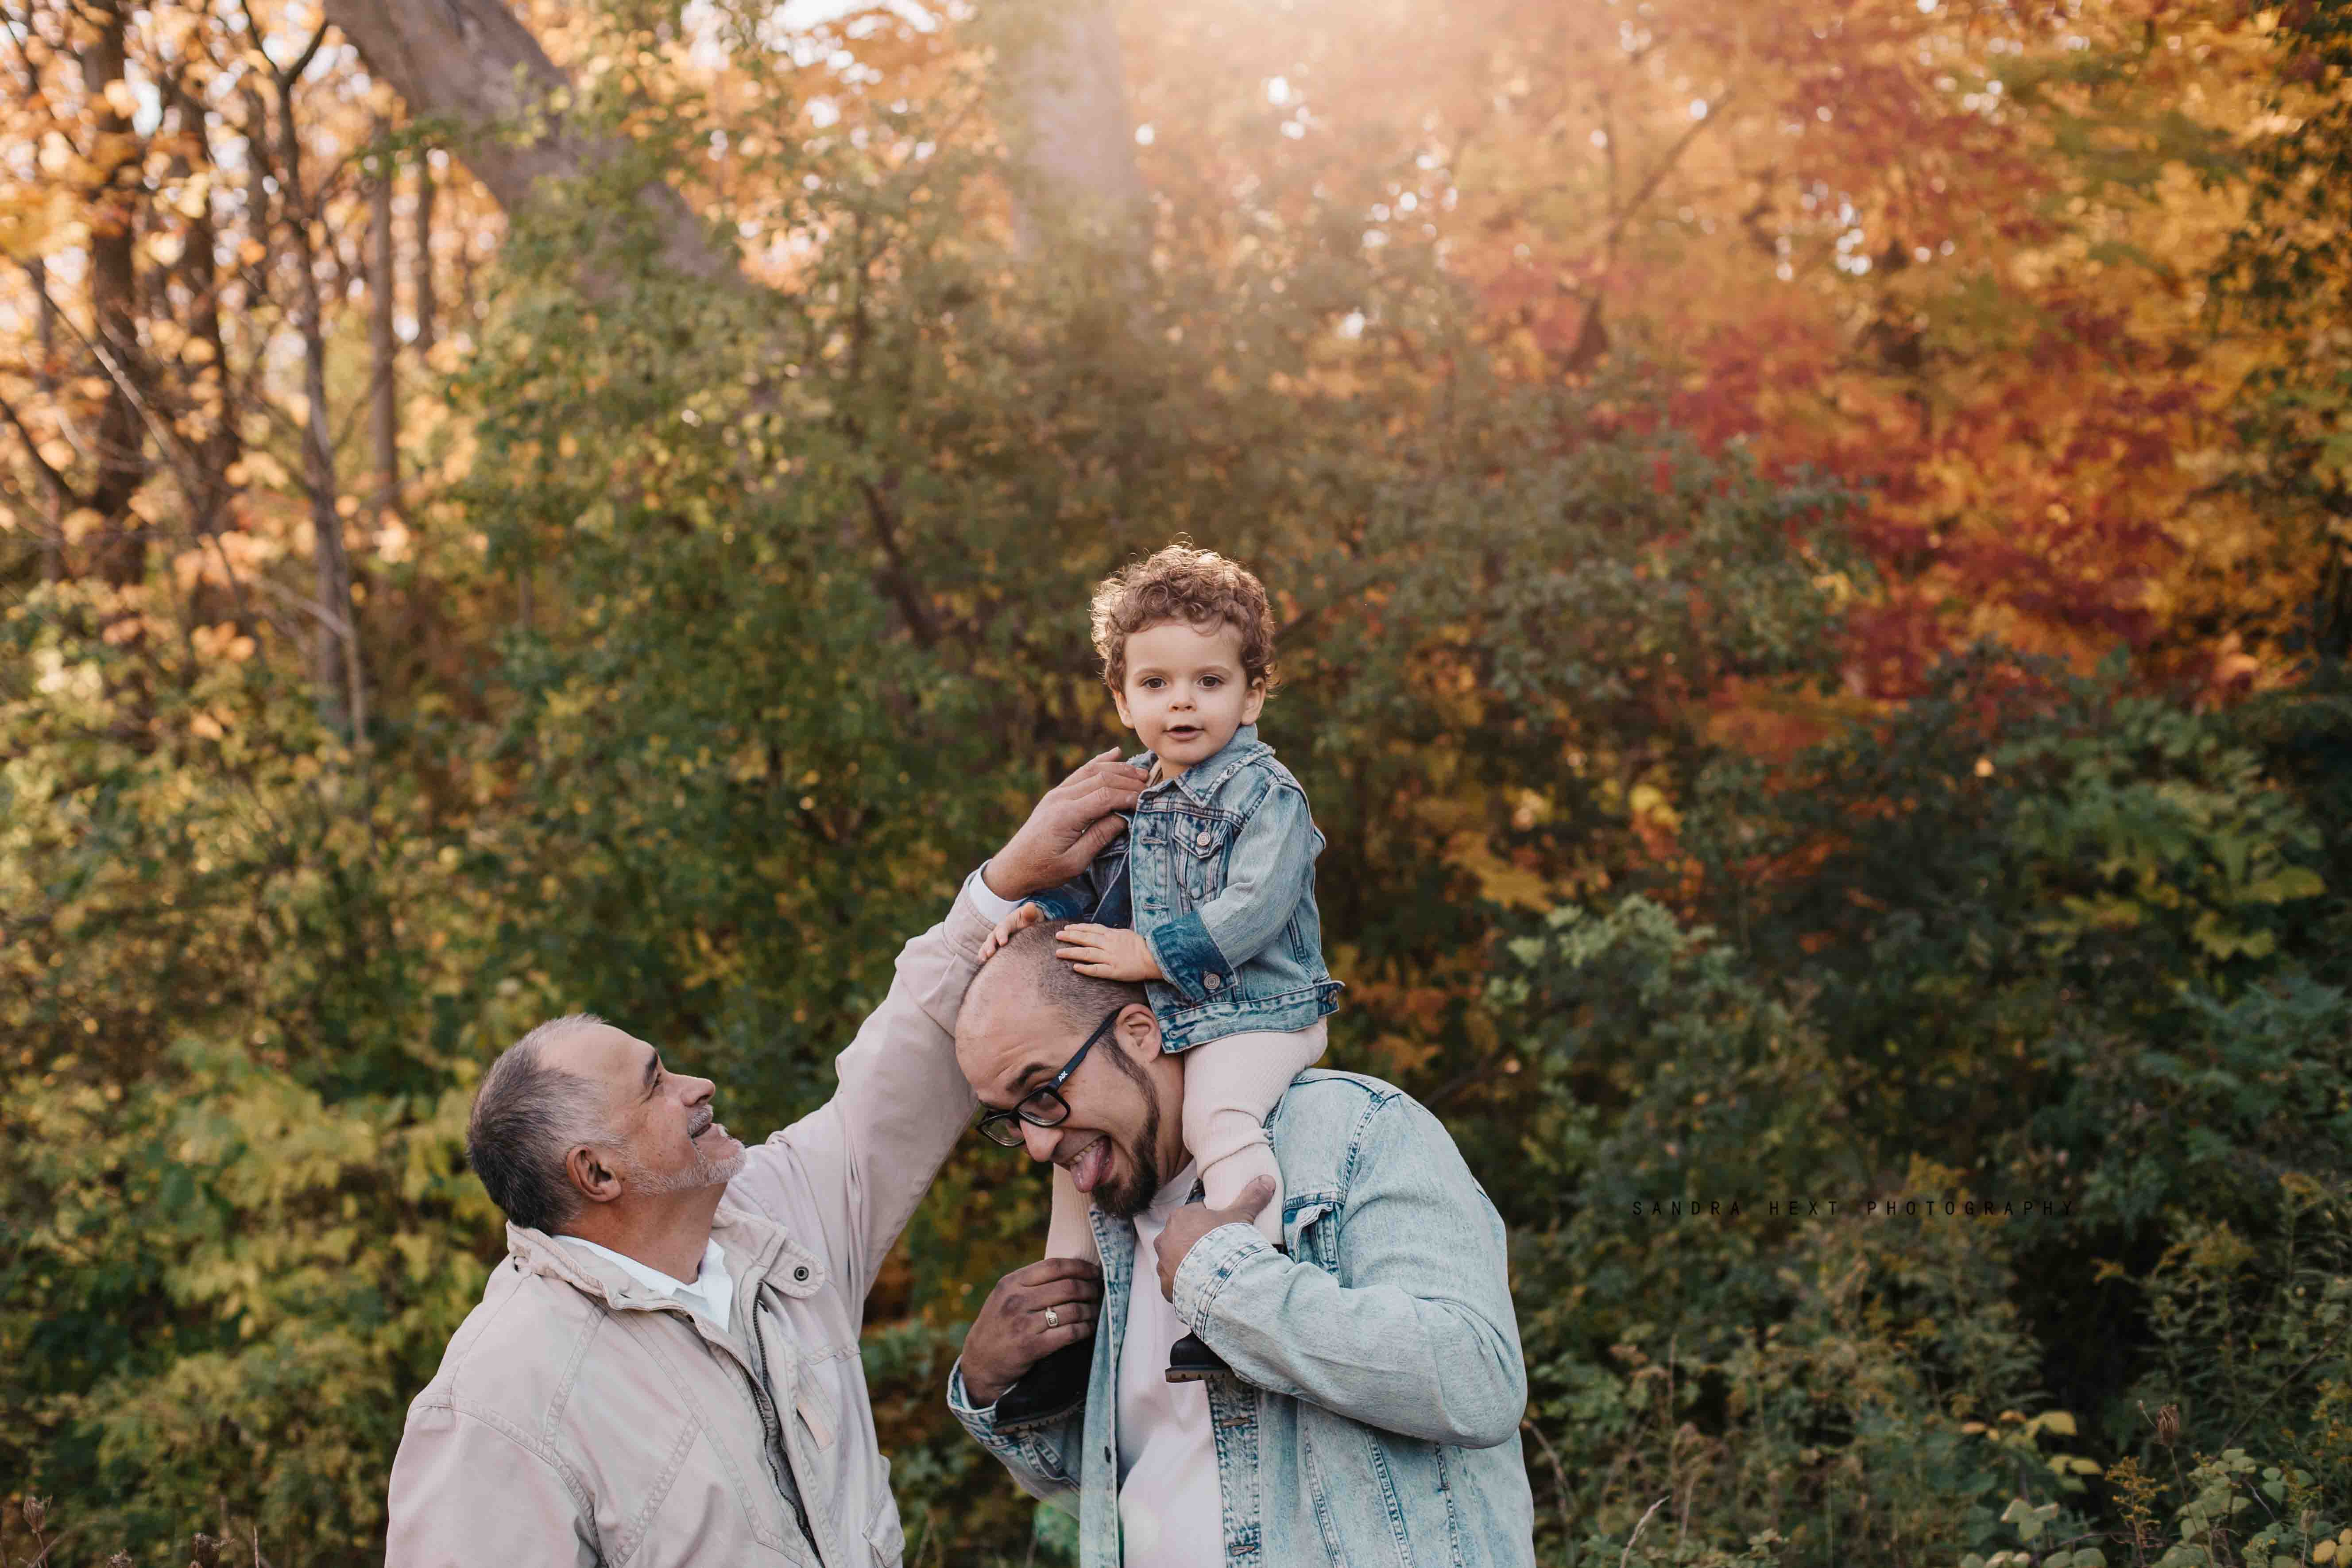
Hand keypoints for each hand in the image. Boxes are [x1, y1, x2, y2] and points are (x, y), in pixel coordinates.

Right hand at [958, 1257, 1103, 1408]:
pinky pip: (1069, 1333)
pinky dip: (1084, 1329)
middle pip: (1067, 1287)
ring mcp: (1023, 1324)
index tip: (1094, 1272)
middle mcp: (1016, 1300)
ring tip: (1096, 1312)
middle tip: (1098, 1293)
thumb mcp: (1004, 1296)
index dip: (1080, 1267)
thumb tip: (1070, 1271)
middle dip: (1089, 1289)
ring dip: (1090, 1310)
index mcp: (1011, 1282)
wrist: (979, 1363)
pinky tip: (1088, 1328)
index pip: (1054, 1266)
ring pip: (1072, 1310)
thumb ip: (1030, 1283)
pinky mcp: (1031, 1347)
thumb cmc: (997, 1325)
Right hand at [979, 902, 1045, 964]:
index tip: (1003, 943)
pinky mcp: (997, 948)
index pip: (1003, 928)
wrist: (1030, 925)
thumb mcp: (1033, 914)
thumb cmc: (1031, 920)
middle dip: (990, 945)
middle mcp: (999, 931)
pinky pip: (988, 952)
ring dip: (984, 952)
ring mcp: (996, 940)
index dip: (1002, 934)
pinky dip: (984, 957)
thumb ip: (1030, 912)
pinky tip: (983, 964)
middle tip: (990, 953)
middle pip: (992, 937)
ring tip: (984, 959)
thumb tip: (1030, 906)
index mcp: (1008, 922)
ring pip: (987, 945)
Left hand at [984, 750, 1148, 901]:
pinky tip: (1115, 753)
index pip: (1104, 796)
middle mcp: (1061, 798)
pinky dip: (1099, 761)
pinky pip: (1081, 772)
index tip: (1146, 801)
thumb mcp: (1075, 862)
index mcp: (1066, 815)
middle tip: (1150, 785)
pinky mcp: (1056, 794)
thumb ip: (1099, 837)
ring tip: (1140, 773)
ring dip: (1118, 769)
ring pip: (1092, 771)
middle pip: (1101, 779)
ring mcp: (1057, 793)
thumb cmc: (1044, 870)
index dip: (1128, 796)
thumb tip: (1124, 817)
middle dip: (1128, 780)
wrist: (1013, 867)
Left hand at [1054, 923, 1162, 981]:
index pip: (1091, 929)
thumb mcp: (1126, 934)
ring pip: (1087, 953)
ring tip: (1058, 952)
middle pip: (1085, 939)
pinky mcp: (1113, 971)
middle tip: (1057, 936)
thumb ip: (1113, 934)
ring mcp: (1110, 958)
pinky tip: (1074, 968)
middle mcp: (1109, 944)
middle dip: (1070, 937)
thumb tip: (1101, 932)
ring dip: (1071, 952)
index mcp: (1112, 935)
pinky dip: (1085, 968)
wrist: (1154, 958)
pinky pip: (1096, 969)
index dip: (1078, 928)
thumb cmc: (1142, 946)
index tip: (1067, 928)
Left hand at [1153, 1176, 1275, 1300]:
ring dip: (1187, 1264)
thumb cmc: (1225, 1242)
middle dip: (1195, 1243)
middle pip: (1182, 1238)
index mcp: (1179, 1217)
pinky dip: (1184, 1284)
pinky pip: (1173, 1283)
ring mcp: (1163, 1264)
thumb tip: (1267, 1180)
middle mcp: (1165, 1239)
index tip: (1220, 1232)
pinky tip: (1200, 1287)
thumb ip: (1251, 1198)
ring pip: (1175, 1260)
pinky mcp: (1165, 1286)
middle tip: (1216, 1252)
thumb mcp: (1240, 1217)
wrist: (1218, 1280)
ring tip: (1208, 1272)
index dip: (1208, 1223)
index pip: (1193, 1215)